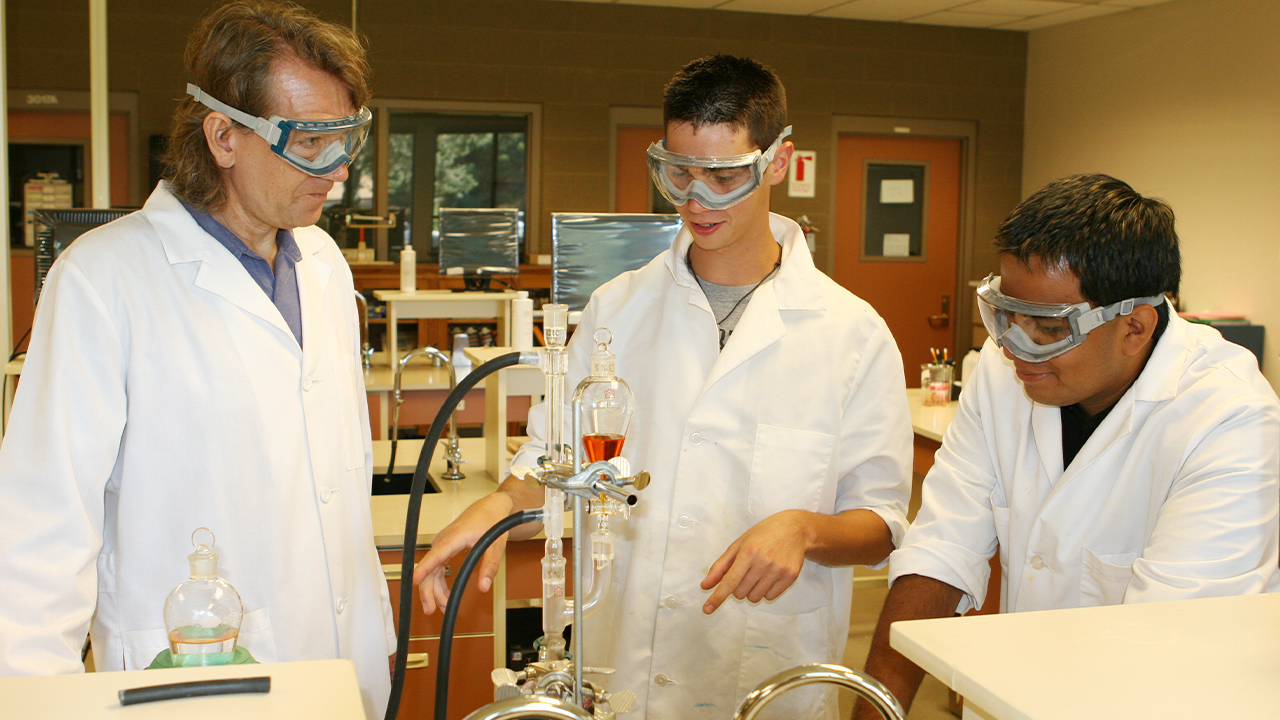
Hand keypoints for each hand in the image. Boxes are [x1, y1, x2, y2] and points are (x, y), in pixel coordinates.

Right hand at [412, 491, 515, 613]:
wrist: (491, 508)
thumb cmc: (491, 521)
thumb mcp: (496, 545)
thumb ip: (490, 566)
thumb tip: (484, 586)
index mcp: (454, 537)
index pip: (435, 555)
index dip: (424, 569)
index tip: (415, 581)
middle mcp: (443, 540)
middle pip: (429, 568)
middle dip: (428, 590)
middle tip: (431, 609)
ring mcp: (442, 544)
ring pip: (432, 570)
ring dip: (434, 590)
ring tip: (442, 607)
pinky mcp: (444, 548)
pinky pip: (437, 568)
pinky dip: (439, 582)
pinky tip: (444, 596)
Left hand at [700, 510, 811, 613]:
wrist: (795, 529)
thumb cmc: (763, 535)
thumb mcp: (738, 545)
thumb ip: (720, 566)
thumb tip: (705, 586)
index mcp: (748, 552)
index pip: (729, 581)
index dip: (717, 597)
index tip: (707, 609)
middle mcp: (764, 562)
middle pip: (740, 592)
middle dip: (737, 587)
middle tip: (745, 572)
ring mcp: (778, 571)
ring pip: (754, 597)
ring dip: (751, 590)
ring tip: (758, 573)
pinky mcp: (790, 577)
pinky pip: (770, 597)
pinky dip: (765, 591)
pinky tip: (769, 576)